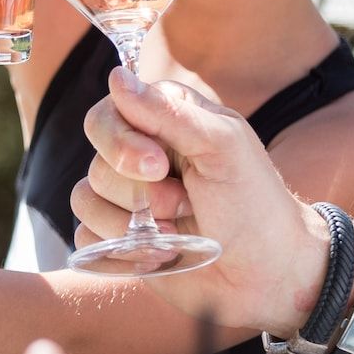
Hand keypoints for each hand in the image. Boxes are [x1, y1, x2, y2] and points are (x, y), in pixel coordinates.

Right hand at [80, 67, 332, 336]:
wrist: (268, 275)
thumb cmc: (255, 205)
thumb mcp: (223, 149)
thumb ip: (169, 112)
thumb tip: (116, 77)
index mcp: (163, 122)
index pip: (106, 115)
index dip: (121, 143)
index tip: (160, 166)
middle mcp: (139, 156)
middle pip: (96, 161)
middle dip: (137, 190)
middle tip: (181, 204)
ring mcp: (126, 199)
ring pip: (86, 200)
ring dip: (135, 225)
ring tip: (177, 233)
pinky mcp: (118, 240)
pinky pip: (86, 239)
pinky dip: (121, 251)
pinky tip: (159, 255)